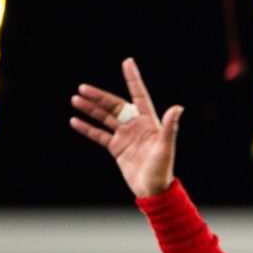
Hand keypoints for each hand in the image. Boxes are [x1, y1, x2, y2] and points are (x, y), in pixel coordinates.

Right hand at [70, 58, 184, 199]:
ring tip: (75, 100)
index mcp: (150, 122)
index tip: (127, 62)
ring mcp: (126, 136)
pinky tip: (75, 121)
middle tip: (82, 88)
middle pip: (115, 106)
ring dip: (91, 109)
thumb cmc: (163, 169)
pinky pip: (99, 135)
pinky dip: (87, 128)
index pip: (139, 95)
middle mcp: (137, 126)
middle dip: (99, 97)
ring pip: (105, 118)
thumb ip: (170, 127)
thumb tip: (178, 108)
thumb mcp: (166, 147)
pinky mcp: (117, 148)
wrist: (153, 191)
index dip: (133, 79)